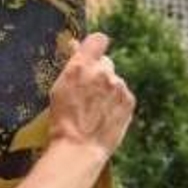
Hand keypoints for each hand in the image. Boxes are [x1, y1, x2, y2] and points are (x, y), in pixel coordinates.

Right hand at [47, 32, 134, 156]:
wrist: (79, 147)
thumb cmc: (63, 121)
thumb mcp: (59, 89)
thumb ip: (72, 65)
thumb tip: (75, 45)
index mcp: (81, 65)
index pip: (97, 40)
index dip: (95, 47)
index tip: (91, 55)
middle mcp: (102, 71)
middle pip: (105, 63)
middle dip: (99, 74)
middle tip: (89, 93)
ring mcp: (118, 86)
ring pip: (114, 81)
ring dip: (108, 91)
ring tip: (96, 111)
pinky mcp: (129, 100)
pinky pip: (123, 95)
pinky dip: (116, 104)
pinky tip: (105, 117)